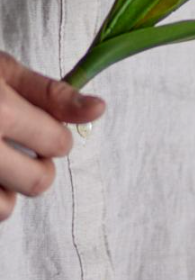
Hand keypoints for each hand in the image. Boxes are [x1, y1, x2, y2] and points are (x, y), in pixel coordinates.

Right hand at [0, 51, 104, 221]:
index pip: (57, 143)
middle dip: (39, 166)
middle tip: (23, 148)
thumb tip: (100, 110)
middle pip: (39, 182)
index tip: (43, 128)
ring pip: (7, 208)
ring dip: (9, 189)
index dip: (56, 136)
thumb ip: (52, 93)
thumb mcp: (4, 71)